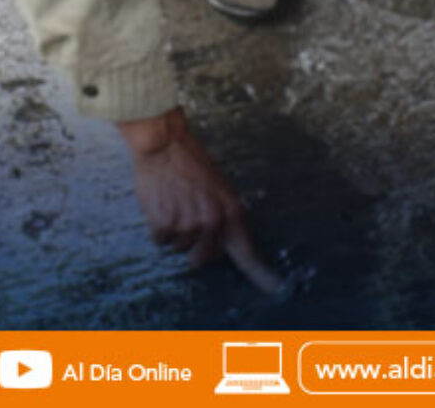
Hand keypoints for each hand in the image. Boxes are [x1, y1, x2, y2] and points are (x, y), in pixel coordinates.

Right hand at [117, 107, 284, 293]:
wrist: (164, 144)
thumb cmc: (190, 163)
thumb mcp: (219, 188)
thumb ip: (223, 216)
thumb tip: (222, 243)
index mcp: (231, 213)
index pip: (247, 254)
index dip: (263, 277)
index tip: (277, 290)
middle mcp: (213, 223)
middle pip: (201, 259)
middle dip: (192, 245)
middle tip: (186, 215)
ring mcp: (189, 225)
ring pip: (178, 248)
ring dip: (173, 231)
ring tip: (173, 202)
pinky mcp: (165, 224)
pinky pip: (161, 240)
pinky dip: (157, 226)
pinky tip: (160, 204)